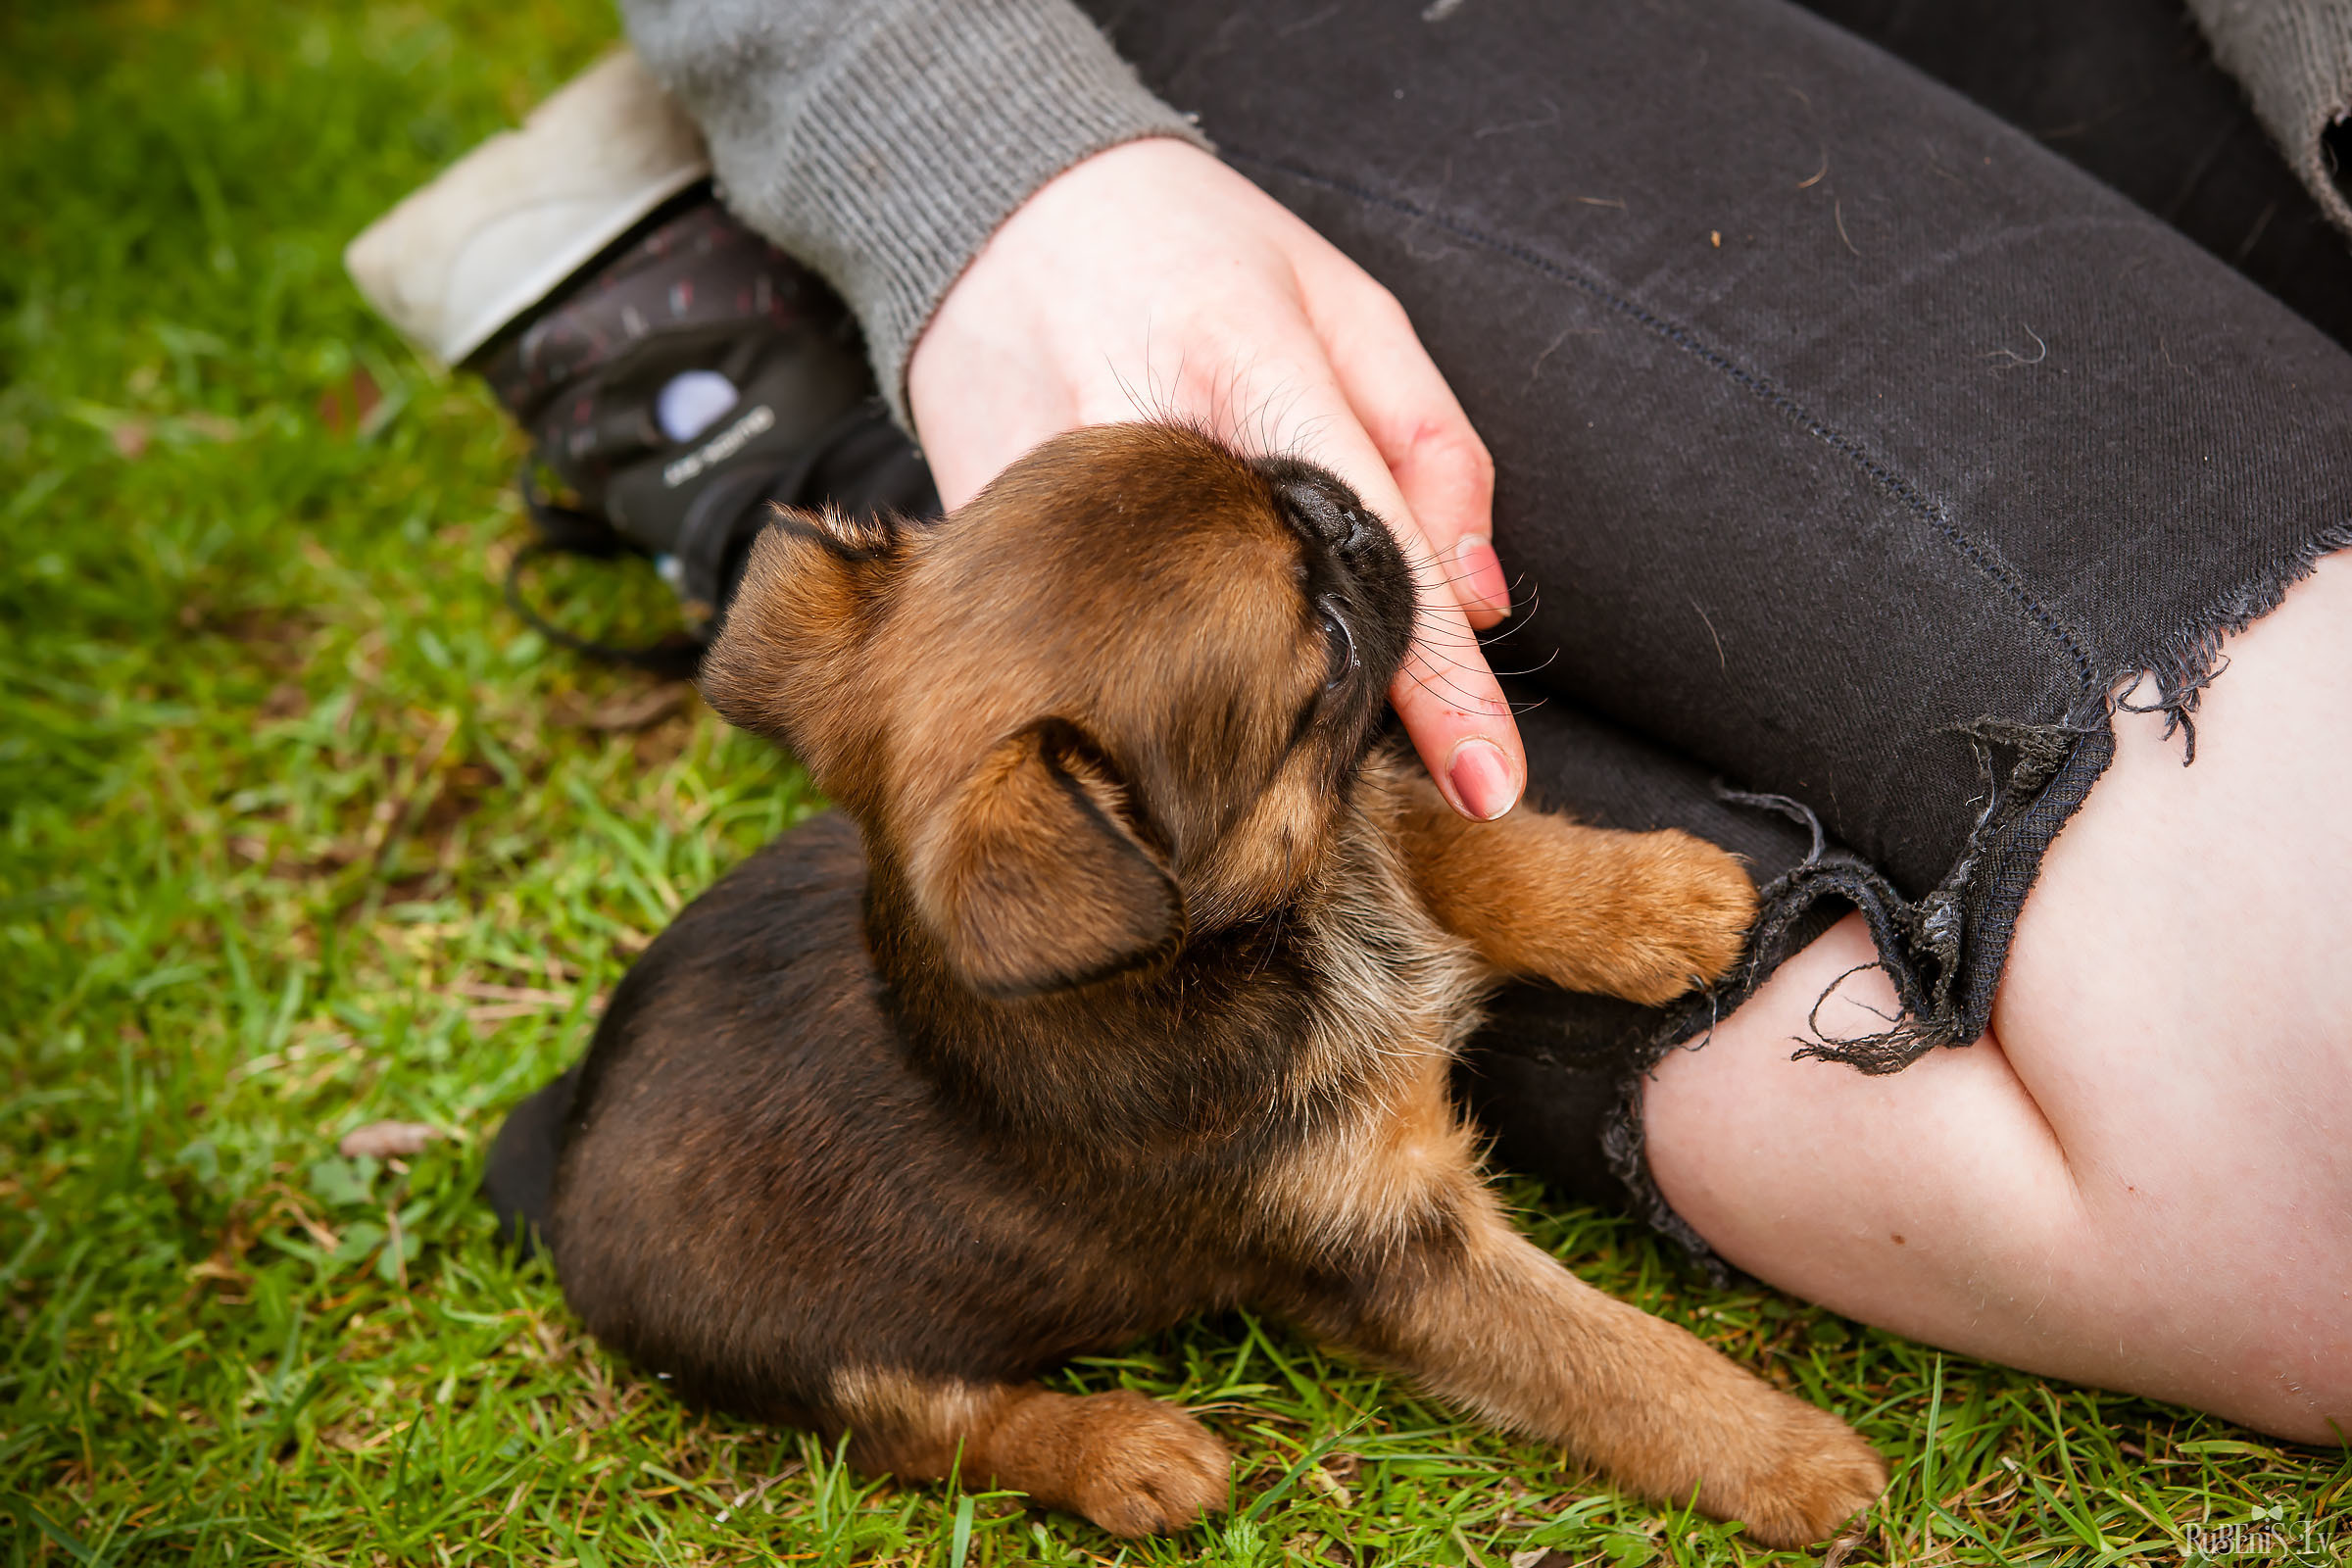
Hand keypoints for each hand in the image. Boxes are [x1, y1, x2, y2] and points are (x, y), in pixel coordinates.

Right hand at [906, 137, 1523, 819]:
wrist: (990, 212)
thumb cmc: (1195, 250)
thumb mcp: (1345, 303)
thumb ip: (1431, 443)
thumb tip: (1473, 605)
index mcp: (1246, 354)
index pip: (1372, 543)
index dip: (1438, 682)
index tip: (1489, 788)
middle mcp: (1137, 434)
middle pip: (1264, 624)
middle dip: (1321, 696)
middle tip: (1339, 703)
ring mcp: (1039, 497)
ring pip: (1163, 655)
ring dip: (1216, 684)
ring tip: (1210, 621)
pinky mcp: (974, 541)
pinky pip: (1079, 640)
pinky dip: (1126, 649)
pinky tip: (1128, 597)